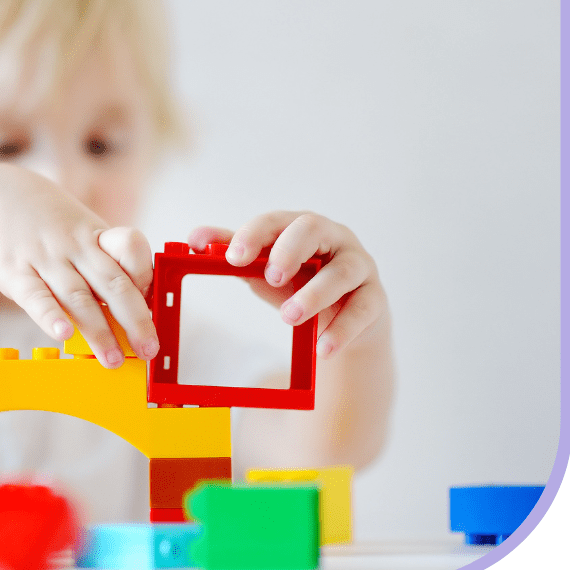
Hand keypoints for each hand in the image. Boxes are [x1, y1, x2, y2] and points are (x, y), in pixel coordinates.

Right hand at [0, 164, 158, 367]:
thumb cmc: (50, 222)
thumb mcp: (83, 230)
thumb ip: (105, 263)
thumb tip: (134, 309)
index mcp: (97, 236)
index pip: (131, 248)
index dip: (146, 276)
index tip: (155, 305)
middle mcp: (75, 246)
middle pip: (113, 283)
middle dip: (135, 320)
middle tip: (148, 350)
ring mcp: (45, 258)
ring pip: (78, 297)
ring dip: (99, 331)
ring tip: (113, 360)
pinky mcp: (14, 271)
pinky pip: (35, 296)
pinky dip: (50, 316)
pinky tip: (63, 334)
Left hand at [188, 212, 387, 358]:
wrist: (342, 316)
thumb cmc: (297, 282)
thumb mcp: (262, 268)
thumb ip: (230, 252)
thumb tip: (194, 239)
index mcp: (298, 226)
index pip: (275, 221)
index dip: (253, 235)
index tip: (231, 257)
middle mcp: (332, 238)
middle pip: (312, 229)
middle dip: (289, 251)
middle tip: (270, 276)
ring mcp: (358, 265)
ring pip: (340, 272)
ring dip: (313, 295)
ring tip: (288, 317)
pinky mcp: (375, 297)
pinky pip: (362, 309)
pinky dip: (342, 329)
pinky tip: (323, 348)